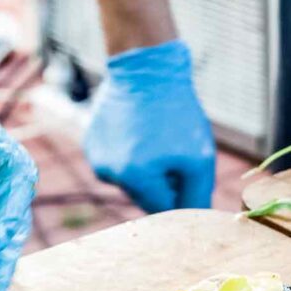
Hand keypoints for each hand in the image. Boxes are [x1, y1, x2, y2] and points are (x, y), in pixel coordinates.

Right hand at [84, 40, 215, 212]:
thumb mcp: (200, 160)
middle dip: (163, 184)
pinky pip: (118, 164)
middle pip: (145, 198)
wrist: (146, 69)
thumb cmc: (178, 114)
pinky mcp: (91, 145)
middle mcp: (109, 174)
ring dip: (146, 171)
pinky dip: (131, 155)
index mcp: (135, 179)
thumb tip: (194, 221)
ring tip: (157, 140)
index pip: (164, 210)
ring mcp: (96, 159)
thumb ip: (197, 198)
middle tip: (174, 153)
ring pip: (131, 182)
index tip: (187, 175)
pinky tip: (140, 133)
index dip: (180, 195)